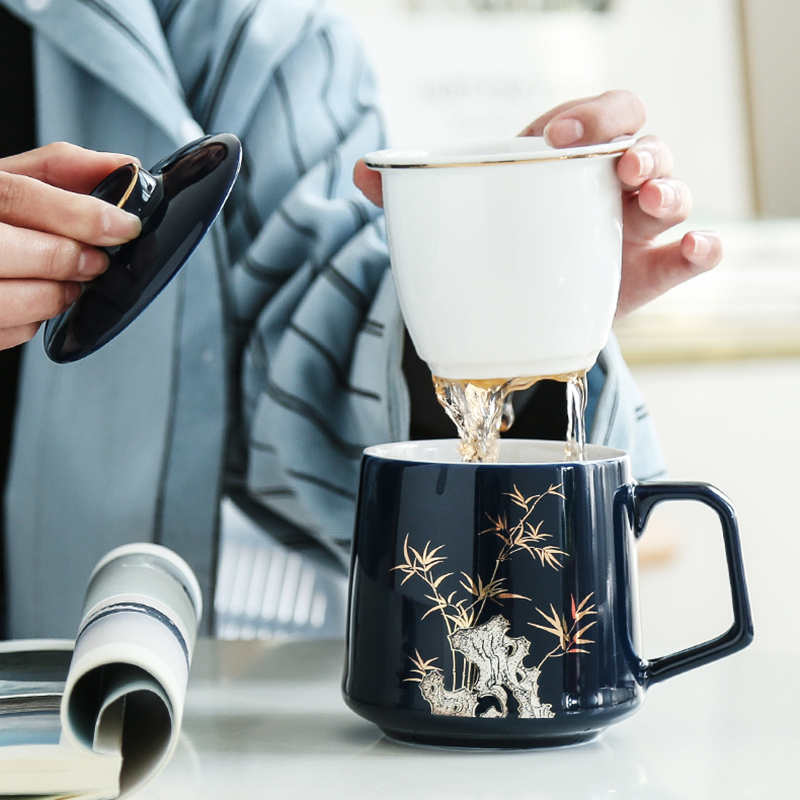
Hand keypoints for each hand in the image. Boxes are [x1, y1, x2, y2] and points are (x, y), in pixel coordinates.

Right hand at [0, 142, 141, 349]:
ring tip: (63, 279)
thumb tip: (124, 168)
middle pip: (27, 253)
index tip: (124, 225)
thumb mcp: (8, 179)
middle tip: (95, 260)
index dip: (80, 213)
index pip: (18, 198)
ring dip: (58, 293)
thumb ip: (62, 169)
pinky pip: (15, 331)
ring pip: (26, 301)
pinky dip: (35, 318)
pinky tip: (30, 297)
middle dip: (71, 259)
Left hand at [353, 90, 721, 320]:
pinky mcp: (649, 273)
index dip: (593, 115)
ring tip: (648, 201)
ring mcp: (633, 229)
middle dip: (643, 148)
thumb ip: (413, 195)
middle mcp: (611, 185)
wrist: (519, 308)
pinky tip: (695, 247)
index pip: (600, 115)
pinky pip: (690, 254)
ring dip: (671, 191)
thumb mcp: (460, 218)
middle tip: (622, 167)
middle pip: (648, 145)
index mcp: (570, 160)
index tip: (560, 138)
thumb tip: (361, 171)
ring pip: (673, 194)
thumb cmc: (499, 247)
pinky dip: (701, 249)